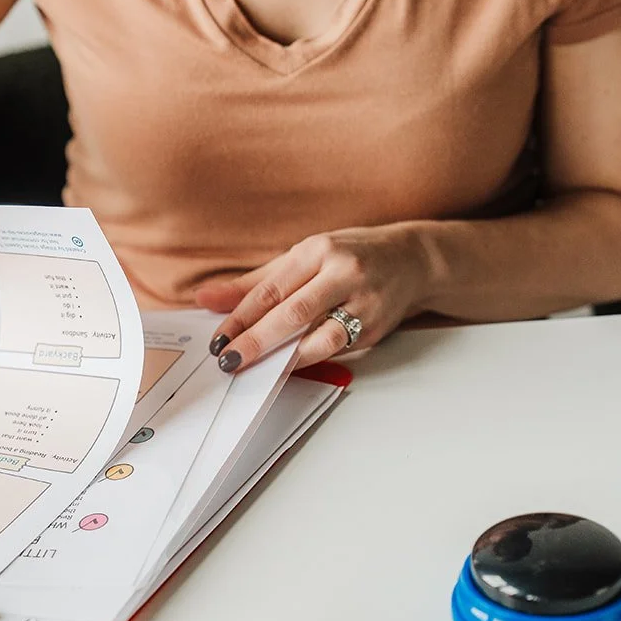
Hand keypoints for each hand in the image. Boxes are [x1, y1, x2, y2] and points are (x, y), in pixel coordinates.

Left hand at [194, 224, 431, 371]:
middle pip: (293, 312)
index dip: (241, 316)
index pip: (272, 288)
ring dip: (285, 357)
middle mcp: (343, 273)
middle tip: (229, 359)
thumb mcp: (304, 257)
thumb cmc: (351, 256)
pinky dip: (310, 361)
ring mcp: (364, 302)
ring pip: (320, 336)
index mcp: (319, 250)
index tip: (219, 338)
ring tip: (257, 370)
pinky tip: (287, 368)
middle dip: (257, 340)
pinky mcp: (376, 329)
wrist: (414, 261)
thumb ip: (255, 281)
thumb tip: (206, 298)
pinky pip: (337, 349)